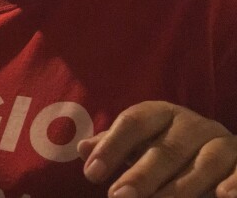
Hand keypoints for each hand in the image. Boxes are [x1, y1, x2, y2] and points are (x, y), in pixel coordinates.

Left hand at [78, 101, 236, 196]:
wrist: (211, 148)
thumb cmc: (164, 147)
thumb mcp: (137, 143)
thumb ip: (112, 146)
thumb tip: (82, 148)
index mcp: (161, 113)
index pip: (133, 123)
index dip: (112, 147)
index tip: (91, 173)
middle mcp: (193, 124)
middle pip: (166, 148)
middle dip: (141, 174)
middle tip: (118, 196)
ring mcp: (221, 142)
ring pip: (204, 163)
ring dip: (180, 187)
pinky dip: (234, 183)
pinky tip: (221, 197)